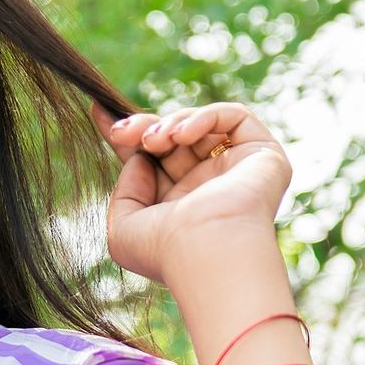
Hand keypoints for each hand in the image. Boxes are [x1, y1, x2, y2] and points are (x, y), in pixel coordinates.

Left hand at [91, 99, 292, 287]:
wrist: (208, 252)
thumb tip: (138, 159)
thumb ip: (125, 192)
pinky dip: (202, 118)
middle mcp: (211, 187)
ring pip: (200, 125)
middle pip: (174, 137)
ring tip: (152, 141)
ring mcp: (238, 170)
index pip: (155, 159)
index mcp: (181, 205)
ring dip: (168, 124)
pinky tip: (180, 136)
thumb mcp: (123, 227)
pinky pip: (233, 117)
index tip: (100, 112)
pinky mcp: (264, 155)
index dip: (129, 134)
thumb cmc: (164, 250)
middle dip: (143, 127)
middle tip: (121, 131)